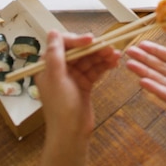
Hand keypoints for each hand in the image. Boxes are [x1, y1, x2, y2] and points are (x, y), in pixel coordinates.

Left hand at [35, 30, 120, 165]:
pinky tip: (114, 63)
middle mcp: (60, 68)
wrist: (71, 134)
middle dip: (94, 48)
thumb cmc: (60, 108)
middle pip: (79, 51)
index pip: (63, 44)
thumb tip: (52, 31)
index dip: (78, 40)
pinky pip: (95, 70)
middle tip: (110, 47)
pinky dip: (104, 66)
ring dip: (102, 56)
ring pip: (89, 59)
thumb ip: (55, 55)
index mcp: (48, 65)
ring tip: (116, 55)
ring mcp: (73, 76)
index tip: (91, 40)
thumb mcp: (56, 79)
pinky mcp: (84, 84)